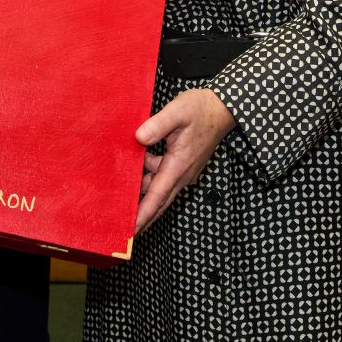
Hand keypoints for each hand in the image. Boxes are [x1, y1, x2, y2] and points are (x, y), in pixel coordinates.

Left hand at [133, 88, 236, 232]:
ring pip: (158, 187)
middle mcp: (181, 174)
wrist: (222, 109)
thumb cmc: (201, 109)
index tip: (131, 233)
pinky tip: (138, 161)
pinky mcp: (182, 165)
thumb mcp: (177, 111)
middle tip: (121, 229)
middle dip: (141, 216)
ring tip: (120, 185)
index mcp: (178, 165)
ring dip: (141, 188)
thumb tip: (138, 138)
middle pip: (158, 202)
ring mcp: (183, 171)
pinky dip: (148, 175)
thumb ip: (158, 125)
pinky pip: (162, 177)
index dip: (142, 215)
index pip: (157, 196)